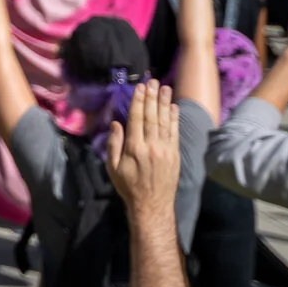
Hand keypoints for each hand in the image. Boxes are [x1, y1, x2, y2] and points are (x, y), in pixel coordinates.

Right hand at [104, 81, 180, 211]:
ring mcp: (165, 150)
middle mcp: (151, 146)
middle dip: (152, 97)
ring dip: (165, 103)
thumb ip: (114, 144)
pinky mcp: (175, 155)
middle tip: (153, 81)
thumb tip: (116, 123)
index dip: (139, 101)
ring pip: (165, 122)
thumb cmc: (128, 186)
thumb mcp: (112, 167)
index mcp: (134, 148)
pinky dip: (174, 119)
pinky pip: (175, 133)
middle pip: (152, 117)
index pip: (137, 119)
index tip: (140, 87)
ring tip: (165, 88)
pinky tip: (173, 107)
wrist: (152, 205)